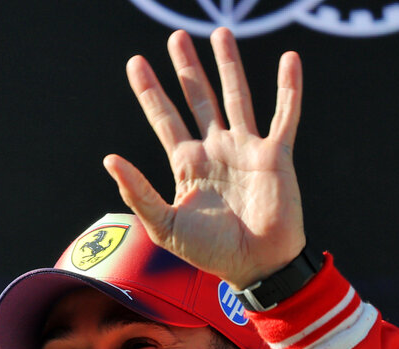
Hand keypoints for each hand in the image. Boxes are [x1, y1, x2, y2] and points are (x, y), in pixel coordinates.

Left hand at [104, 28, 304, 289]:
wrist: (254, 266)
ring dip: (229, 65)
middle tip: (176, 37)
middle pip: (198, 99)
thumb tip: (109, 159)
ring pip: (236, 96)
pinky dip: (289, 87)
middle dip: (187, 69)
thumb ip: (137, 192)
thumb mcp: (163, 225)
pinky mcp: (276, 154)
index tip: (135, 63)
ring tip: (221, 33)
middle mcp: (215, 150)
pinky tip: (289, 59)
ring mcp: (246, 149)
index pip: (164, 119)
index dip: (150, 92)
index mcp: (187, 165)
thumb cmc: (209, 253)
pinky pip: (285, 114)